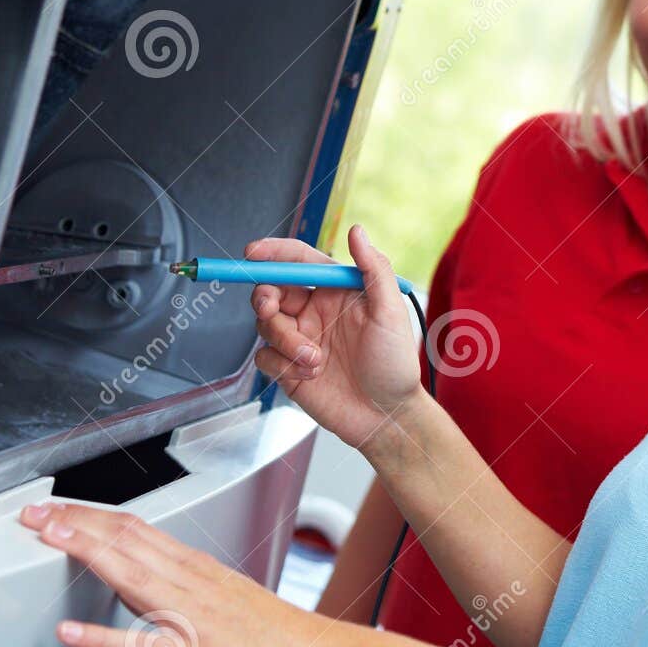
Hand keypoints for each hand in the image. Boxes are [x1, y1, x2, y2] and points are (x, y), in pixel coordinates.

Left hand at [18, 500, 352, 646]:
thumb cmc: (273, 634)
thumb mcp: (223, 594)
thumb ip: (179, 585)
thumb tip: (139, 579)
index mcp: (195, 567)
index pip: (133, 527)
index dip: (88, 515)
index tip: (54, 508)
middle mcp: (190, 582)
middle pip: (125, 539)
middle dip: (75, 522)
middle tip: (33, 512)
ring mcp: (190, 616)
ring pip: (129, 574)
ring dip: (84, 552)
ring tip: (46, 538)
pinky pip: (141, 645)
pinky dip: (102, 637)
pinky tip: (70, 633)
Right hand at [247, 224, 423, 452]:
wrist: (385, 416)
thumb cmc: (394, 364)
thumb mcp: (390, 312)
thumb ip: (373, 268)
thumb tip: (357, 230)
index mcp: (336, 291)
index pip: (298, 261)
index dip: (272, 252)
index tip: (253, 253)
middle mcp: (314, 310)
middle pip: (271, 290)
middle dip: (265, 297)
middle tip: (271, 309)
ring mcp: (299, 338)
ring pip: (265, 325)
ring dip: (285, 340)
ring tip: (315, 360)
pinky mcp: (287, 367)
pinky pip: (264, 356)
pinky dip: (282, 365)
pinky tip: (310, 375)